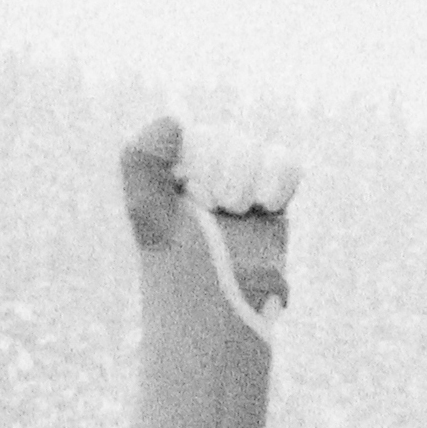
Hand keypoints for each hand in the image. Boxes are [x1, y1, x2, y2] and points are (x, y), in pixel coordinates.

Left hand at [117, 117, 294, 318]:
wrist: (223, 308)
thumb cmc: (182, 268)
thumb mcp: (150, 216)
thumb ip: (142, 162)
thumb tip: (172, 120)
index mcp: (171, 167)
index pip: (200, 136)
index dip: (200, 168)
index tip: (190, 202)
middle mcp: (203, 170)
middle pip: (232, 142)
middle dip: (225, 182)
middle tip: (214, 216)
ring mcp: (238, 181)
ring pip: (256, 151)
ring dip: (248, 188)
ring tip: (235, 216)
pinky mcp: (270, 197)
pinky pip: (284, 164)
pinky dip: (277, 183)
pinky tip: (264, 206)